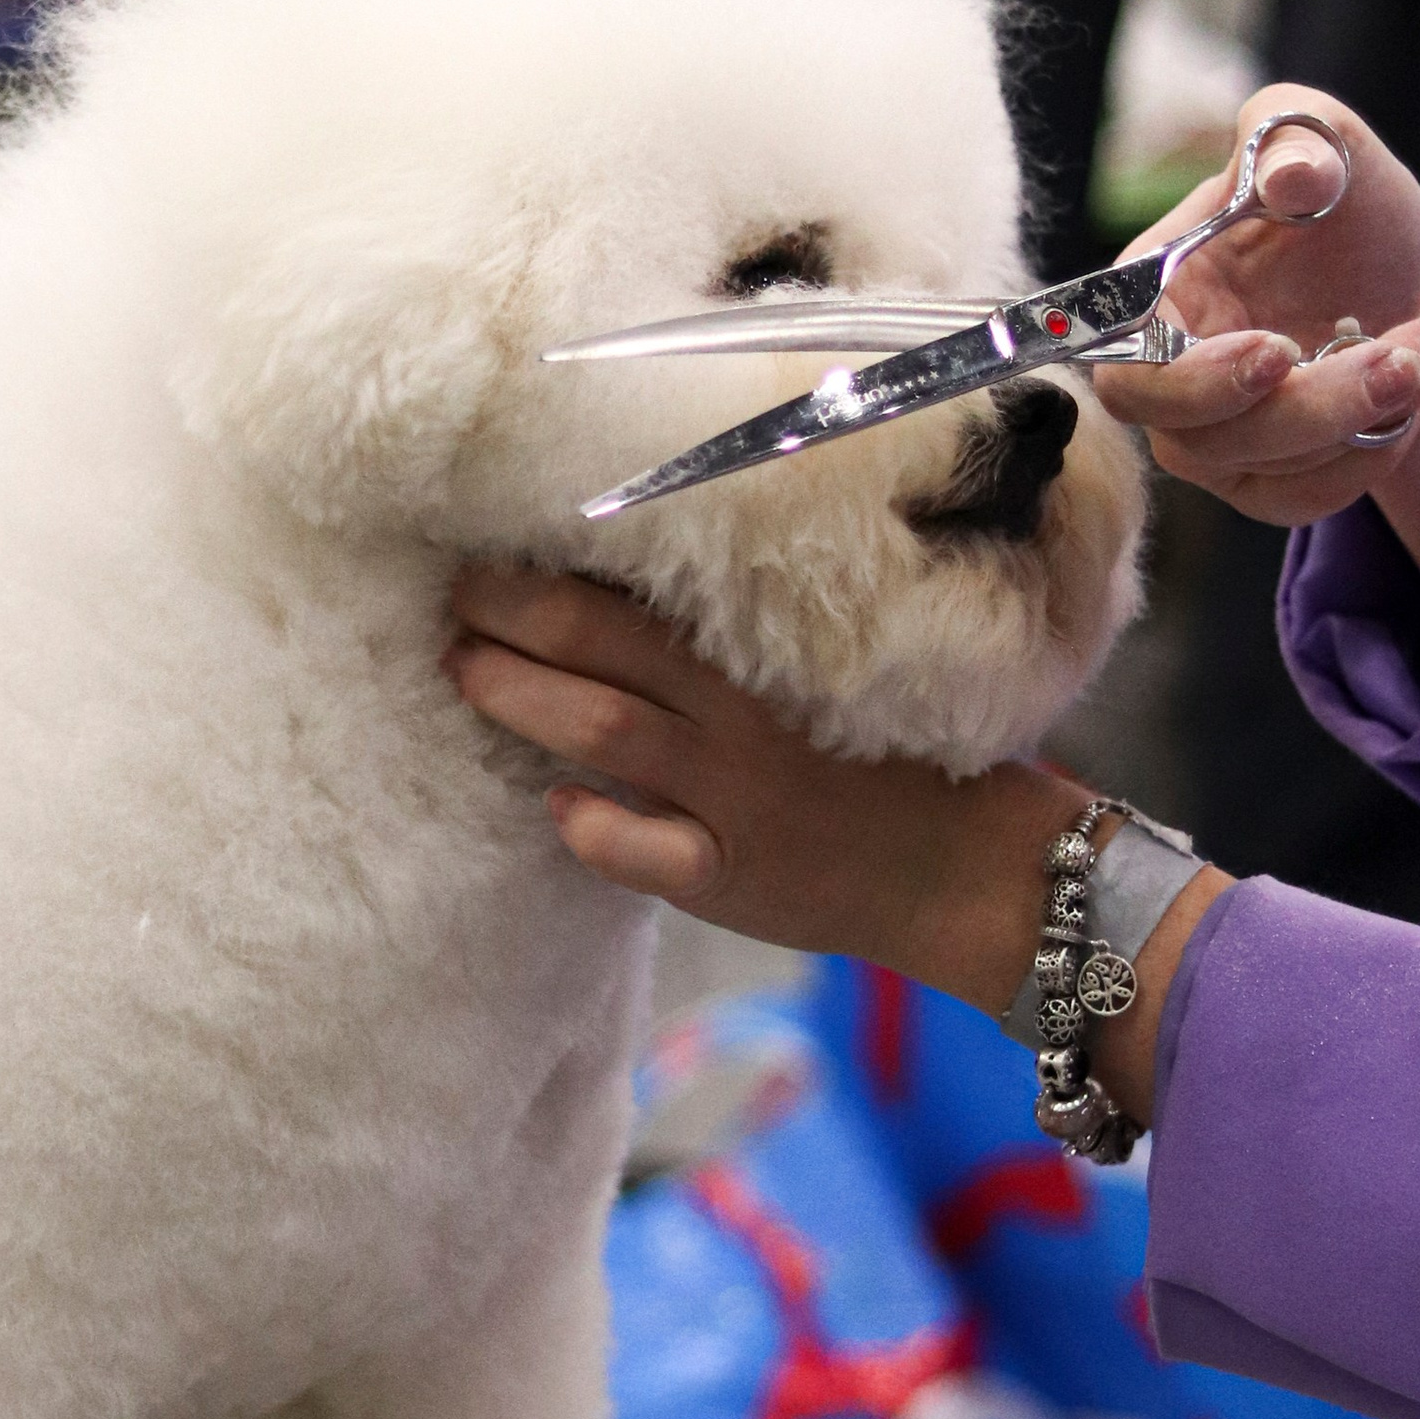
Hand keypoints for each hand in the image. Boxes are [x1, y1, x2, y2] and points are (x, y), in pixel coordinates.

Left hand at [447, 567, 1087, 986]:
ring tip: (464, 671)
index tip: (496, 539)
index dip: (555, 564)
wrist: (966, 870)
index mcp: (762, 655)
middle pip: (601, 643)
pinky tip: (555, 808)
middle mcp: (738, 714)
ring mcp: (731, 797)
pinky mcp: (730, 879)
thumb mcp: (826, 678)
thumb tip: (627, 597)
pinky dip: (592, 827)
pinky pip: (643, 852)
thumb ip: (737, 647)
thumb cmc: (890, 762)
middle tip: (452, 594)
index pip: (642, 587)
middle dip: (511, 612)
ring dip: (520, 697)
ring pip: (601, 729)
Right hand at [1095, 87, 1419, 598]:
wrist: (1383, 275)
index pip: (1126, 369)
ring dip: (1372, 412)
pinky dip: (1383, 445)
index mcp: (1149, 296)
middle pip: (1202, 438)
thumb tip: (1290, 175)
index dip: (1192, 378)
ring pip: (1273, 466)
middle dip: (1312, 407)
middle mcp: (1165, 382)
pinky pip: (1314, 496)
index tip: (1277, 351)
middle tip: (1402, 357)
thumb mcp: (1325, 135)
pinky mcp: (1263, 481)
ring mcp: (1211, 441)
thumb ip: (1294, 131)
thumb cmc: (1333, 203)